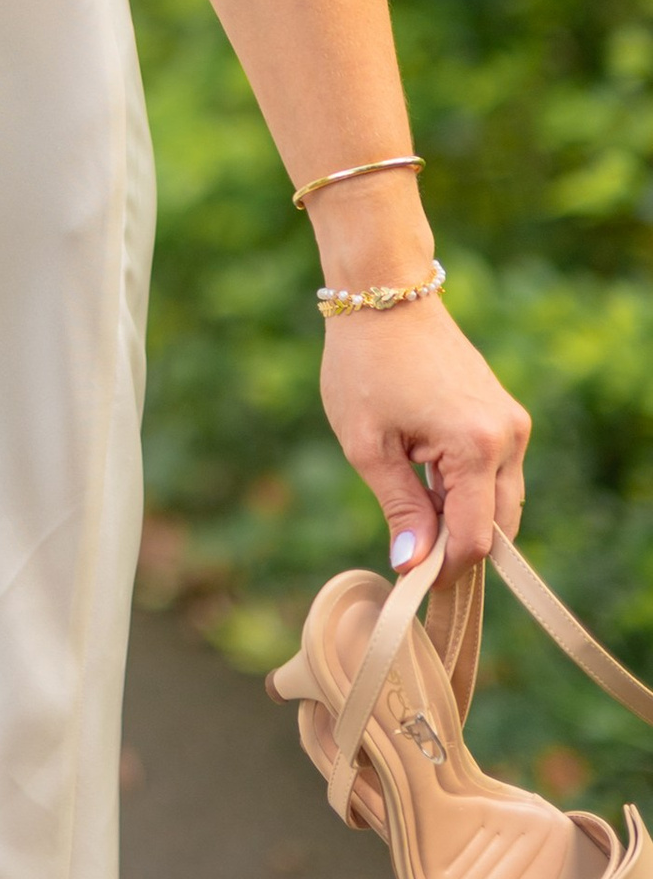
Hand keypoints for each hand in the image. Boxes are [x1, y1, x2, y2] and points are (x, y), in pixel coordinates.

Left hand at [318, 295, 530, 575]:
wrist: (385, 294)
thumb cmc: (365, 364)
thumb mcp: (368, 443)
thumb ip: (398, 508)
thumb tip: (412, 566)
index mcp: (476, 446)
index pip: (476, 539)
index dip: (446, 570)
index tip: (414, 583)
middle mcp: (508, 437)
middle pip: (499, 526)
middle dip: (459, 547)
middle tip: (411, 553)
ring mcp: (512, 424)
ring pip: (502, 501)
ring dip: (463, 516)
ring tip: (413, 507)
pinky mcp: (506, 415)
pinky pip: (496, 472)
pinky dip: (468, 489)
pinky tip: (426, 479)